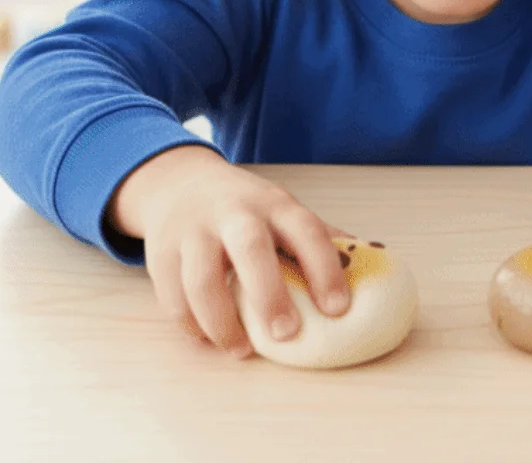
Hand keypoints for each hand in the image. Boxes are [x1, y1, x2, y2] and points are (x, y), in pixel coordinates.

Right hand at [106, 145, 351, 358]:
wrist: (179, 182)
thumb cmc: (245, 206)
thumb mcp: (282, 209)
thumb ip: (318, 236)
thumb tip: (370, 263)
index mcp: (274, 203)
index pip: (305, 229)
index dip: (325, 268)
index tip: (339, 309)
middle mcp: (233, 212)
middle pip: (250, 248)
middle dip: (269, 295)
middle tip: (287, 336)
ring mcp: (192, 231)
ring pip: (202, 279)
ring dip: (223, 322)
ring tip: (243, 350)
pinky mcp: (160, 252)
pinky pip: (172, 297)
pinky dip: (193, 325)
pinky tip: (211, 339)